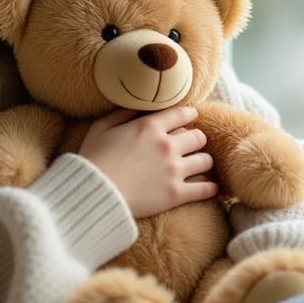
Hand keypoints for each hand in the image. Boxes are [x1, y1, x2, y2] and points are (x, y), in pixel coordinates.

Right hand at [78, 106, 217, 218]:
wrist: (93, 193)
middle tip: (191, 145)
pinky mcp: (176, 194)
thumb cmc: (93, 160)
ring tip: (199, 166)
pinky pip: (206, 188)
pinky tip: (210, 187)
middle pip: (199, 137)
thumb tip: (136, 108)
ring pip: (206, 160)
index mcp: (150, 126)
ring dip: (203, 162)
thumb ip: (120, 114)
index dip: (189, 114)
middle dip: (196, 139)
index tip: (190, 117)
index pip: (182, 114)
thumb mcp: (100, 128)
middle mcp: (167, 145)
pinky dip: (210, 187)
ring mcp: (174, 170)